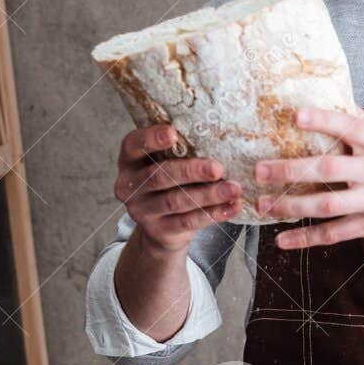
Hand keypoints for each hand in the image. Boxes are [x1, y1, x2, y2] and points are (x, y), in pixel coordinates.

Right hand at [114, 123, 240, 251]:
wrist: (161, 228)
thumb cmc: (170, 183)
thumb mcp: (167, 163)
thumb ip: (181, 151)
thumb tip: (219, 137)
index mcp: (130, 161)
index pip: (134, 145)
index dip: (151, 138)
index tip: (173, 133)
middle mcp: (130, 185)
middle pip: (159, 176)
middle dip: (191, 171)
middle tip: (217, 168)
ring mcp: (142, 211)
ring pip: (176, 201)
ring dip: (208, 195)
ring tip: (233, 189)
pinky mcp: (158, 231)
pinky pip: (188, 222)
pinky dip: (212, 214)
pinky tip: (231, 207)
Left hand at [255, 107, 363, 249]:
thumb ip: (359, 121)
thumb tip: (327, 93)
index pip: (348, 126)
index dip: (322, 120)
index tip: (295, 115)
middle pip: (329, 169)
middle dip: (291, 170)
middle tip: (259, 170)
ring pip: (327, 205)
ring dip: (291, 206)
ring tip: (263, 204)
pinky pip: (334, 234)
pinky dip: (306, 238)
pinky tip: (282, 240)